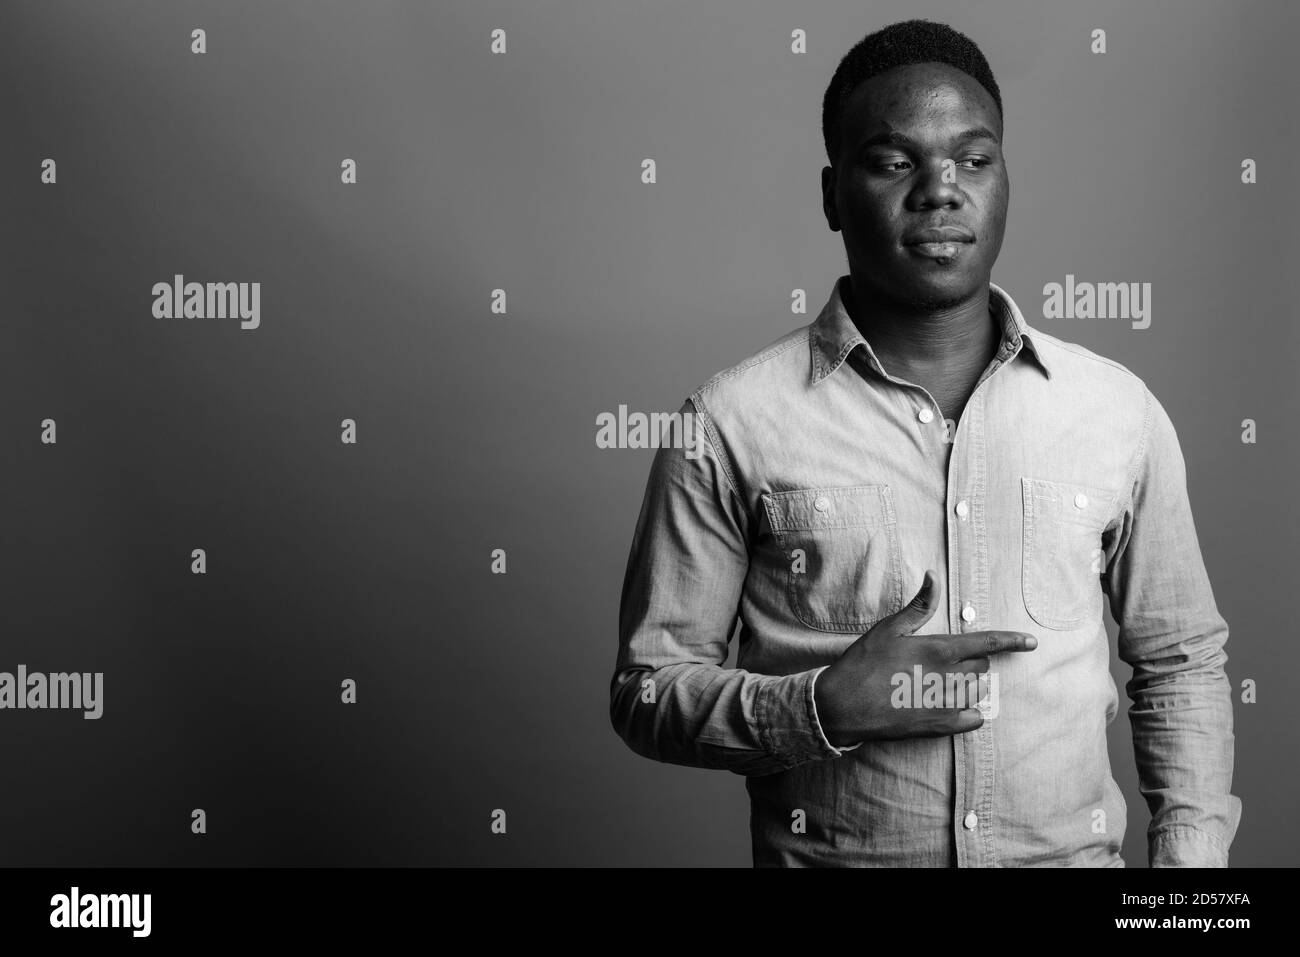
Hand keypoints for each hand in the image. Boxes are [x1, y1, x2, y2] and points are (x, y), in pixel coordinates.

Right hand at [813, 569, 1036, 746]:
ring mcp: (946, 704)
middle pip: (981, 666)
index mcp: (939, 649)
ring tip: (938, 683)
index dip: (1013, 641)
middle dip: (970, 661)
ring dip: (966, 685)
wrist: (842, 706)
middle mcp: (949, 677)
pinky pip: (974, 719)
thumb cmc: (863, 663)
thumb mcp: (888, 629)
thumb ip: (918, 606)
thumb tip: (933, 576)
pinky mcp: (940, 726)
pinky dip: (968, 713)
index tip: (1032, 642)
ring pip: (977, 691)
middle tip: (941, 661)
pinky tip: (949, 706)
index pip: (988, 643)